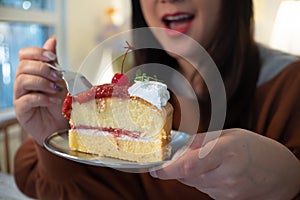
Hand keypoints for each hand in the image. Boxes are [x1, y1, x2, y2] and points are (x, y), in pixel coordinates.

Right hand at [14, 36, 68, 144]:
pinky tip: (53, 101)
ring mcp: (20, 96)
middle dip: (43, 69)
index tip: (52, 57)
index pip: (24, 54)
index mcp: (31, 72)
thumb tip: (51, 40)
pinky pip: (26, 99)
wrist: (61, 126)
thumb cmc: (59, 103)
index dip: (37, 52)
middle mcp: (22, 82)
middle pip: (23, 66)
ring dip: (43, 83)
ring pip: (23, 81)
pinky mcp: (21, 110)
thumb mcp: (60, 80)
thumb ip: (53, 62)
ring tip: (56, 90)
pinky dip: (42, 98)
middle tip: (58, 78)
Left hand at [150, 129, 299, 199]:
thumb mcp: (229, 134)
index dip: (168, 169)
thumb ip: (201, 141)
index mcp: (227, 151)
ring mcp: (228, 191)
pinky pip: (203, 189)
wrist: (280, 172)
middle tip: (181, 156)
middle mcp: (227, 174)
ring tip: (207, 161)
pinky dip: (201, 180)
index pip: (190, 165)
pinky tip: (215, 172)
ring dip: (190, 173)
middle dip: (178, 166)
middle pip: (187, 175)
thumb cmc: (254, 148)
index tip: (155, 169)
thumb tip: (175, 146)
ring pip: (193, 183)